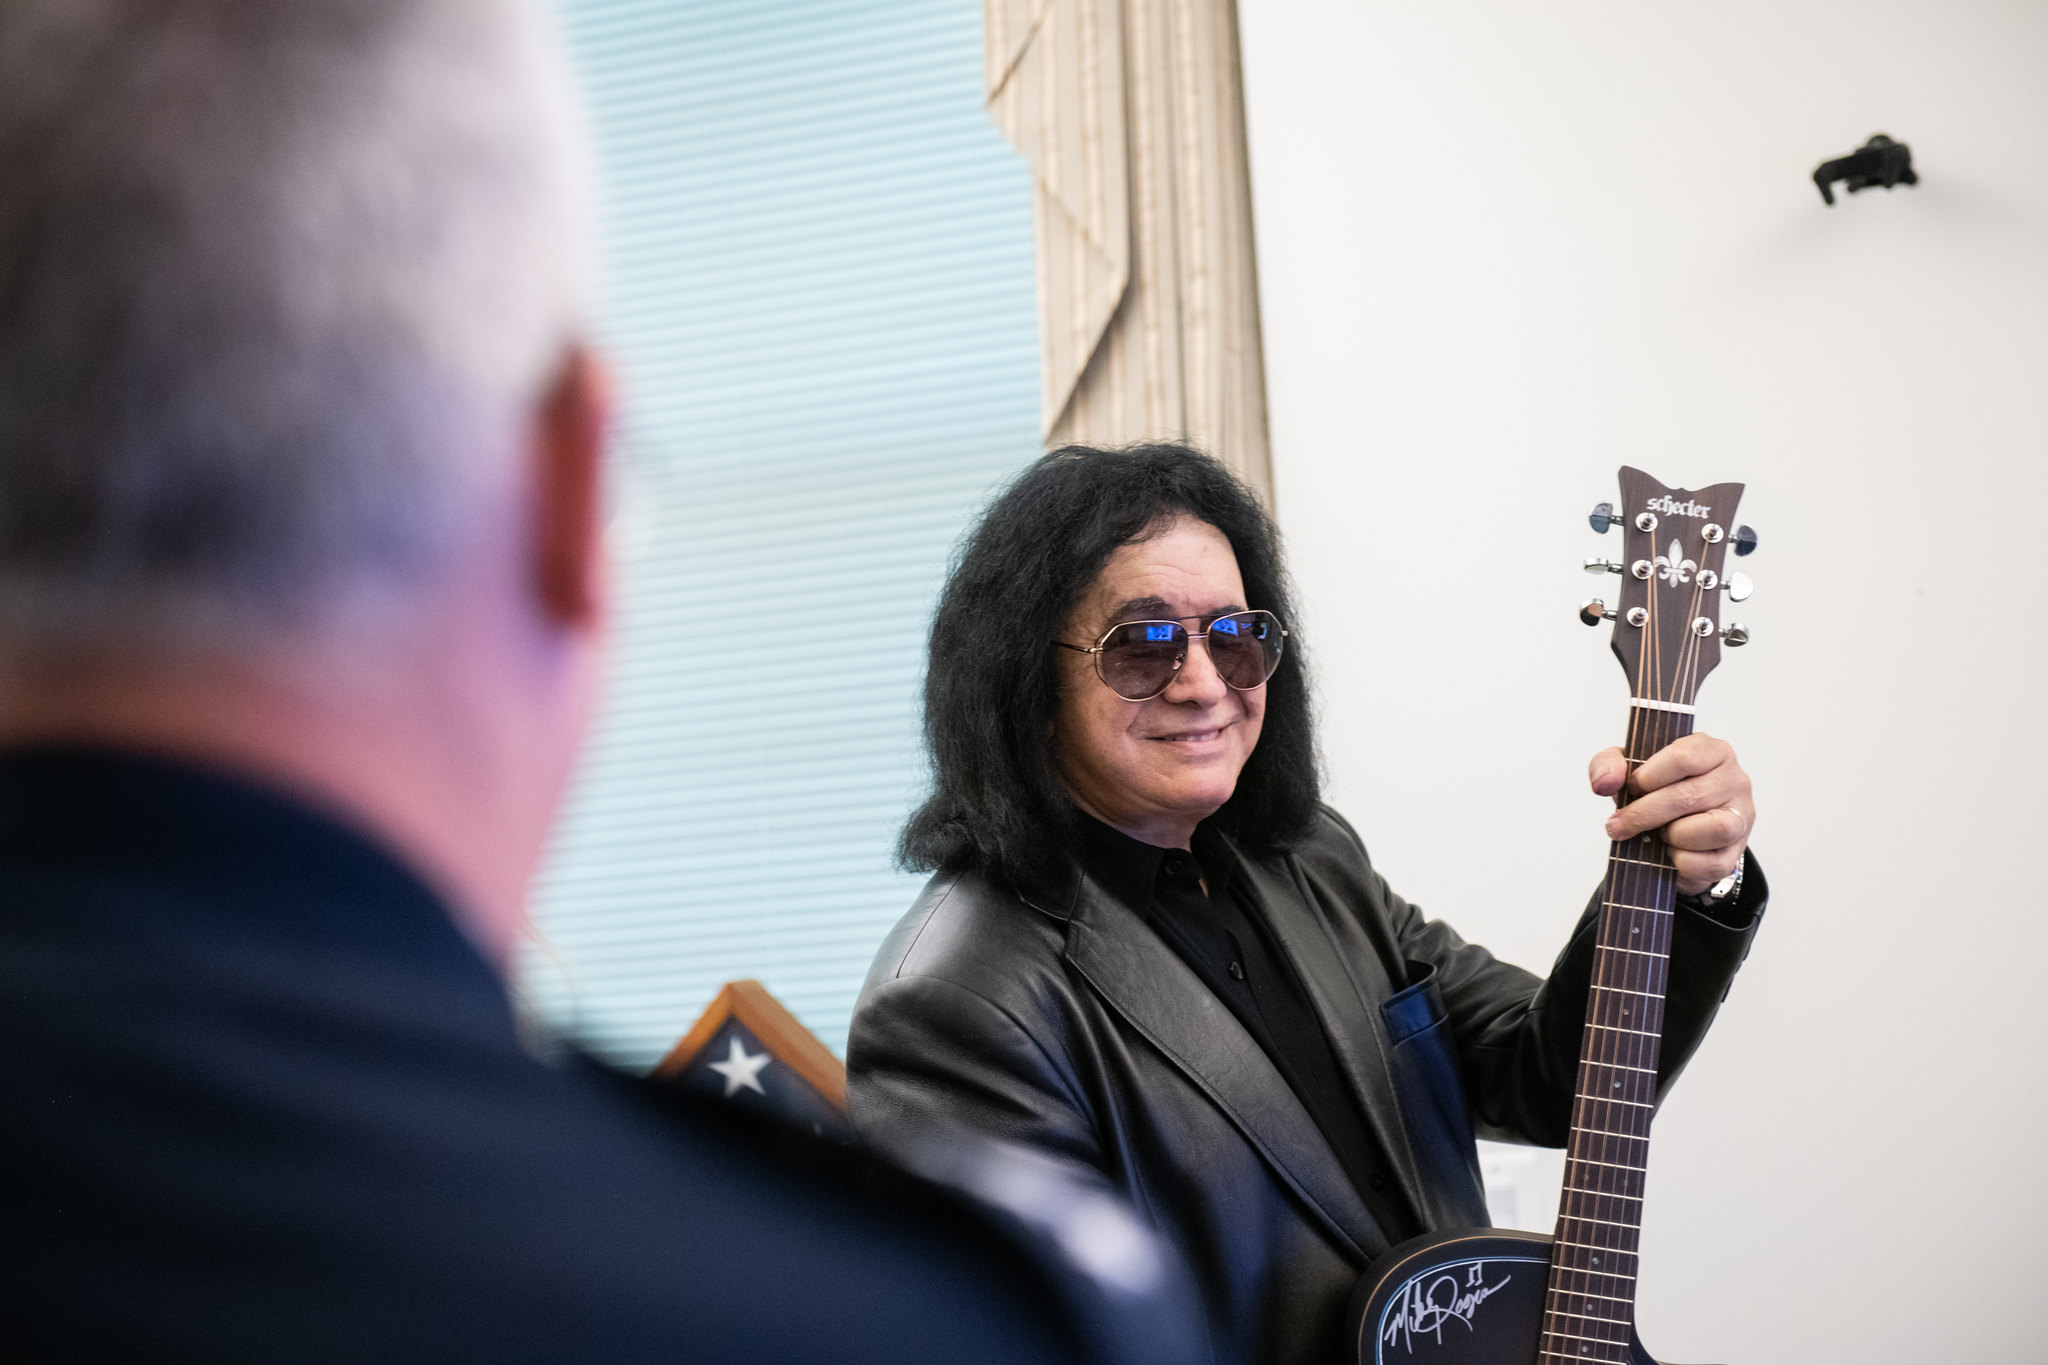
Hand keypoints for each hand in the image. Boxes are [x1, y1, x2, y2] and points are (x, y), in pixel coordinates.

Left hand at [1588, 734, 1752, 895]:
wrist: (1669, 831)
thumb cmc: (1655, 793)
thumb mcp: (1627, 771)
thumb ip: (1608, 766)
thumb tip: (1604, 783)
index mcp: (1712, 751)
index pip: (1684, 757)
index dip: (1649, 776)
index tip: (1630, 788)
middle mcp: (1734, 780)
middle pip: (1689, 796)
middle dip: (1645, 814)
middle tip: (1619, 825)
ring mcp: (1741, 817)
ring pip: (1715, 829)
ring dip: (1674, 835)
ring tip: (1659, 834)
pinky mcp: (1735, 853)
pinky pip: (1712, 863)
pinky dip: (1683, 862)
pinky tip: (1671, 853)